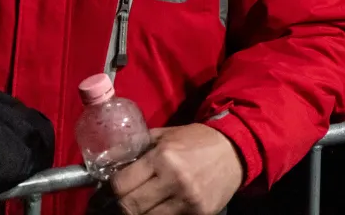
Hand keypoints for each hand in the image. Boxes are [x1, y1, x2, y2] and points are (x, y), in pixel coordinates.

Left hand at [111, 124, 243, 214]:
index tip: (110, 191)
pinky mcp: (199, 213)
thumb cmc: (197, 141)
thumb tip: (109, 161)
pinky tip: (160, 208)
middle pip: (130, 207)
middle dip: (122, 206)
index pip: (121, 185)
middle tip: (122, 203)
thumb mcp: (166, 136)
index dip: (110, 190)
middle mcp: (174, 180)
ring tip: (141, 206)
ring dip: (141, 213)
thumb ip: (139, 148)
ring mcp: (188, 200)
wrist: (235, 150)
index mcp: (163, 157)